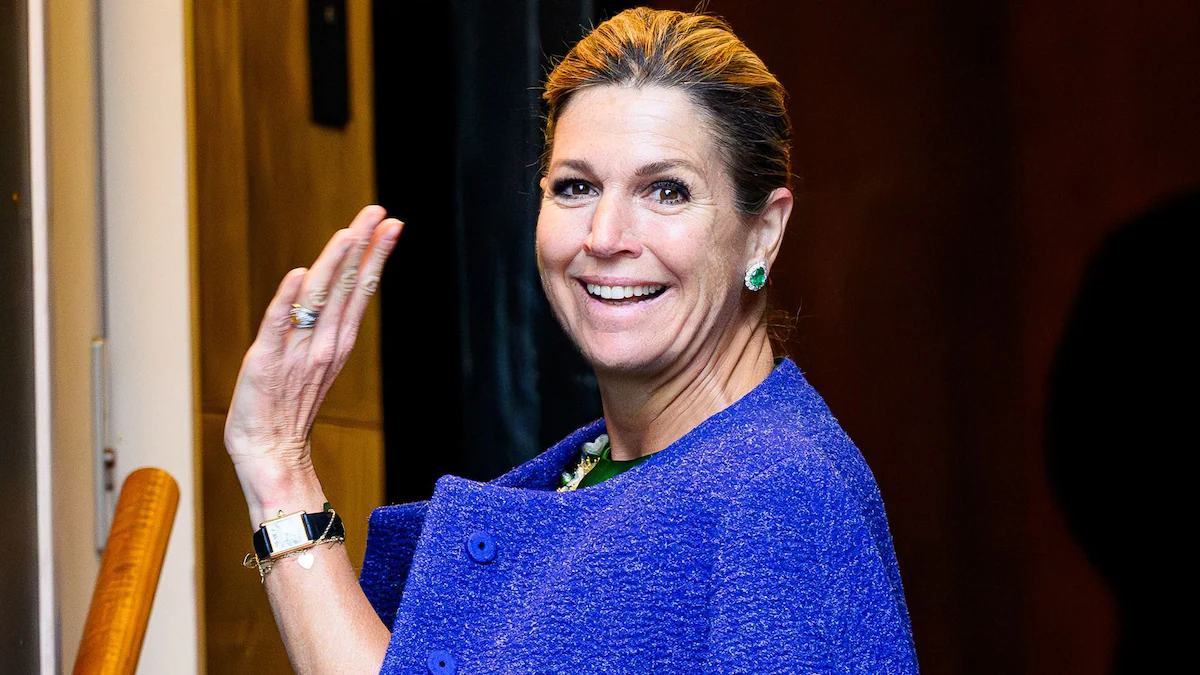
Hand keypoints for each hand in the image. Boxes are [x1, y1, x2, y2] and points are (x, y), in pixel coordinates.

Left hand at [224, 205, 402, 511]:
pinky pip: (277, 326)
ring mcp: (298, 353)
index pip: (360, 289)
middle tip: (378, 212)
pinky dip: (288, 300)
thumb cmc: (288, 412)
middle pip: (347, 286)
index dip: (375, 255)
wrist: (272, 455)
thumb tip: (326, 295)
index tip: (390, 224)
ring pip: (320, 299)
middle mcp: (325, 344)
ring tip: (349, 232)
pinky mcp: (265, 362)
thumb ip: (323, 330)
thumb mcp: (315, 365)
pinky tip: (298, 274)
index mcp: (338, 343)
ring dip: (335, 263)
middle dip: (363, 246)